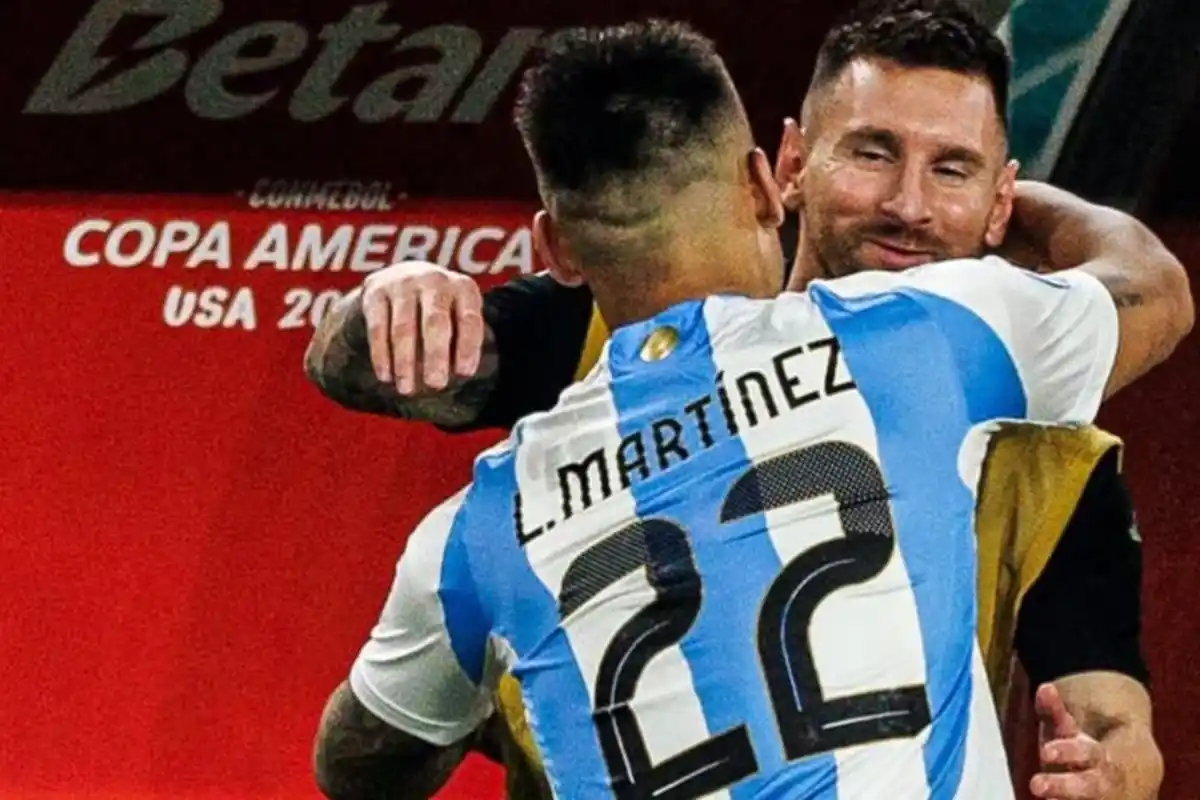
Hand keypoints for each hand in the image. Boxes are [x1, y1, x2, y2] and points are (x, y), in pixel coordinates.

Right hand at [361, 261, 483, 394]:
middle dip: (435, 356)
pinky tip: (385, 376)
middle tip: (435, 384)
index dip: (468, 347)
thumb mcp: (458, 318)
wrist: (403, 278)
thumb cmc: (440, 310)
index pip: (469, 320)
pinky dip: (381, 354)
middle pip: (435, 322)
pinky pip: (378, 327)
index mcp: (463, 288)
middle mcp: (434, 280)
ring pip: (403, 328)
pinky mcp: (376, 291)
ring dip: (405, 362)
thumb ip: (461, 343)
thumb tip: (456, 374)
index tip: (464, 373)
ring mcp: (403, 283)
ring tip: (406, 389)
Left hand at [1031, 683, 1119, 798]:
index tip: (1045, 751)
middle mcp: (1105, 783)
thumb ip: (1056, 712)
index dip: (1067, 753)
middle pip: (1089, 786)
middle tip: (1036, 784)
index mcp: (1100, 756)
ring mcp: (1105, 799)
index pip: (1086, 753)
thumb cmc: (1090, 751)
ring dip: (1066, 799)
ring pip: (1090, 799)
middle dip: (1062, 786)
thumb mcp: (1072, 731)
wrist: (1133, 778)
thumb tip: (1044, 688)